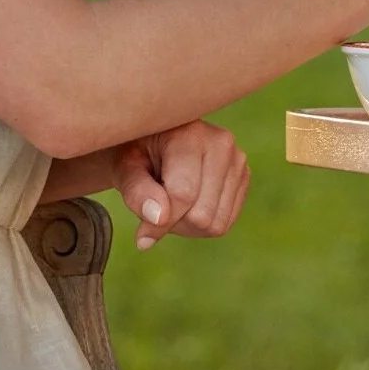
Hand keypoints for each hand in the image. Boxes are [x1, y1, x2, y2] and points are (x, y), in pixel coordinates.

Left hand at [111, 121, 249, 249]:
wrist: (156, 140)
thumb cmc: (136, 153)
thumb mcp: (124, 169)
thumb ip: (137, 192)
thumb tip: (160, 218)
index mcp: (191, 134)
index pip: (183, 195)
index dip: (158, 224)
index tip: (140, 234)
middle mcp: (222, 144)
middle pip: (202, 215)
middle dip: (174, 222)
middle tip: (157, 206)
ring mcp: (237, 160)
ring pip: (216, 224)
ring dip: (188, 226)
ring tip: (172, 203)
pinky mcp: (244, 176)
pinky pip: (225, 222)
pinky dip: (203, 224)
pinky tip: (189, 204)